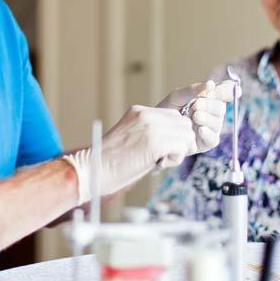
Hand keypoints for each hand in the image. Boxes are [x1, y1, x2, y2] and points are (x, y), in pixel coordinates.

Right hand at [64, 105, 197, 203]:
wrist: (92, 169)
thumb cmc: (108, 161)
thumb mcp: (130, 137)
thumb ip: (149, 132)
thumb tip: (173, 140)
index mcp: (139, 111)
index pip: (173, 115)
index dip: (174, 133)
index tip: (164, 149)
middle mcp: (146, 114)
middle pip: (184, 122)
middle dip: (181, 140)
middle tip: (165, 156)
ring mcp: (152, 127)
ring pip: (187, 134)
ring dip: (179, 150)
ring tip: (161, 160)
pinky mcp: (156, 142)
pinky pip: (182, 147)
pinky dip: (175, 159)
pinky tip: (159, 164)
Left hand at [158, 79, 237, 152]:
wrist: (157, 128)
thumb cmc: (168, 110)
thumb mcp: (178, 96)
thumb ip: (194, 90)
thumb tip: (211, 84)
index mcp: (210, 98)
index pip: (226, 91)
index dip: (227, 90)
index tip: (216, 91)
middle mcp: (213, 113)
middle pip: (221, 107)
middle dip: (209, 105)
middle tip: (195, 105)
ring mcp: (211, 128)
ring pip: (218, 122)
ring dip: (206, 118)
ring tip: (194, 116)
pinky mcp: (207, 142)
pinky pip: (213, 138)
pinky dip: (208, 133)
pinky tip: (200, 129)